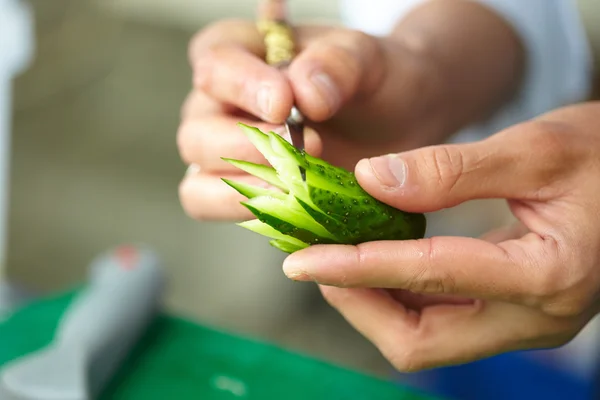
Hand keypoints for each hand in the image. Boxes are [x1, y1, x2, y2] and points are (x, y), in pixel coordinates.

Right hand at [177, 2, 522, 220]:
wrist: (394, 122)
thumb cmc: (370, 81)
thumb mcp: (366, 59)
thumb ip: (338, 65)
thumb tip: (306, 96)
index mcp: (241, 53)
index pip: (215, 65)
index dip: (243, 87)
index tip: (285, 104)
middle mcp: (219, 105)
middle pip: (197, 132)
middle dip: (246, 147)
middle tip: (306, 147)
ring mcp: (222, 153)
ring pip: (198, 179)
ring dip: (245, 187)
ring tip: (297, 185)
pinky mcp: (238, 190)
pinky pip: (211, 207)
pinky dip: (244, 212)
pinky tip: (289, 207)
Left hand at [282, 102, 599, 370]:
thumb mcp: (537, 149)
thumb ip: (452, 169)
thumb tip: (371, 180)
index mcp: (548, 275)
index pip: (429, 277)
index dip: (356, 268)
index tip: (300, 261)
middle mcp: (535, 318)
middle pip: (420, 341)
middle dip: (358, 304)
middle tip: (316, 261)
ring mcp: (525, 322)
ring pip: (427, 337)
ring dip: (373, 302)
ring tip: (336, 257)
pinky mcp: (515, 312)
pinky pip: (442, 320)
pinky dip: (400, 294)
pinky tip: (378, 259)